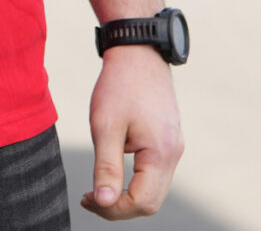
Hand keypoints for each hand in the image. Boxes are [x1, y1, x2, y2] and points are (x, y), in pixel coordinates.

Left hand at [81, 45, 183, 219]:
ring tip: (96, 188)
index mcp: (161, 153)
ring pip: (153, 187)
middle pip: (151, 200)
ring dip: (126, 194)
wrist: (137, 51)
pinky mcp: (168, 138)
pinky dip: (134, 179)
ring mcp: (173, 146)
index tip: (86, 198)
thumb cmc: (119, 85)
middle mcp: (174, 154)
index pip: (143, 202)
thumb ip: (106, 167)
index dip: (113, 208)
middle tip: (88, 198)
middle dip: (119, 206)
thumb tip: (104, 202)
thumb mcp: (105, 125)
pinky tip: (112, 170)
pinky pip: (154, 171)